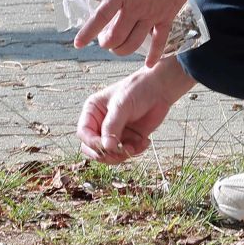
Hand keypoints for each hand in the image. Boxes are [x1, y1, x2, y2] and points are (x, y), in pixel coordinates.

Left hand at [73, 0, 193, 67]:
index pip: (100, 17)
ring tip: (119, 47)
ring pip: (133, 43)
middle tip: (105, 40)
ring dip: (123, 50)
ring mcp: (152, 14)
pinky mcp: (167, 17)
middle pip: (115, 37)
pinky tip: (149, 63)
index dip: (88, 32)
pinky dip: (154, 55)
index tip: (78, 43)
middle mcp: (135, 7)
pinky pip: (160, 41)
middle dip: (107, 43)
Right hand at [76, 61, 191, 163]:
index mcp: (92, 111)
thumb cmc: (137, 90)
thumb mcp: (122, 105)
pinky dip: (134, 152)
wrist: (160, 89)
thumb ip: (112, 126)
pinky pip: (125, 154)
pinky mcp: (128, 139)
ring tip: (135, 147)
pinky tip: (145, 141)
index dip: (92, 143)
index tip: (107, 146)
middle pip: (92, 148)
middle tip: (121, 150)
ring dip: (121, 155)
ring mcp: (114, 133)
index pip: (84, 133)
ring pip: (108, 155)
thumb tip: (106, 147)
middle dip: (106, 153)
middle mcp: (100, 124)